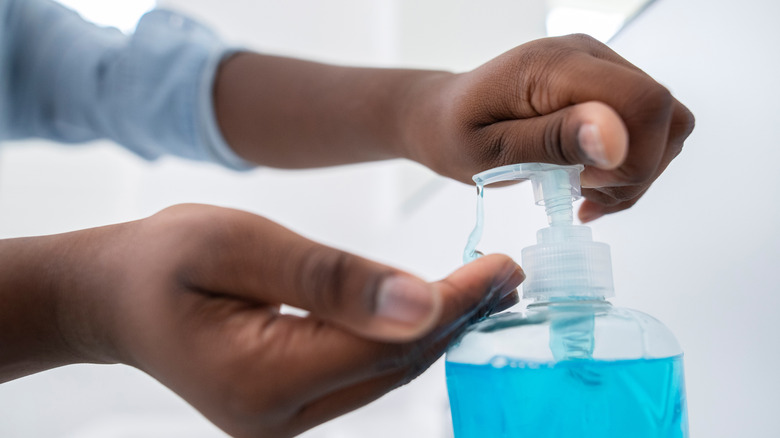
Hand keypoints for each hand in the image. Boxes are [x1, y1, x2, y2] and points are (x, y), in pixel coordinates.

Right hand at [28, 205, 521, 436]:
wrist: (115, 295)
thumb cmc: (164, 260)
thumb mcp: (240, 245)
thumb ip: (330, 278)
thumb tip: (422, 301)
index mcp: (262, 380)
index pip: (386, 346)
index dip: (452, 305)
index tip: (500, 267)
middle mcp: (278, 418)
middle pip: (394, 367)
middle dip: (458, 318)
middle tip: (507, 273)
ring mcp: (282, 422)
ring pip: (384, 373)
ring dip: (438, 329)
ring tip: (485, 287)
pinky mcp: (287, 408)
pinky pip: (362, 373)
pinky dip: (401, 338)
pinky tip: (430, 308)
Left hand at [404, 34, 694, 221]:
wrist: (446, 116)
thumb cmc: (457, 135)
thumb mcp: (492, 152)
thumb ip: (553, 140)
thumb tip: (615, 137)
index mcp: (556, 66)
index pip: (644, 102)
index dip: (636, 157)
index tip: (587, 187)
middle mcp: (588, 55)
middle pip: (664, 115)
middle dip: (635, 172)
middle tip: (581, 195)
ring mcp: (601, 67)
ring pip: (664, 125)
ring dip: (633, 173)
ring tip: (581, 192)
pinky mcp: (604, 86)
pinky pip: (646, 129)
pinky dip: (628, 167)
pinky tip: (589, 185)